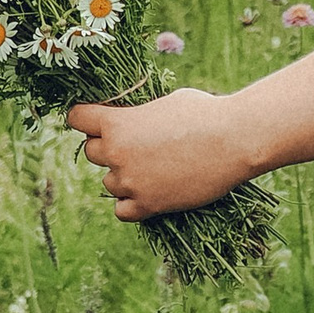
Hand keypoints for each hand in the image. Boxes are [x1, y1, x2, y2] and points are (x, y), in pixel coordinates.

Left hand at [70, 88, 250, 220]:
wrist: (235, 140)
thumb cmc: (206, 112)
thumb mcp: (166, 102)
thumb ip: (140, 115)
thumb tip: (132, 121)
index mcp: (117, 122)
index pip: (77, 118)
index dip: (88, 118)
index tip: (98, 120)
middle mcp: (117, 153)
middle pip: (92, 152)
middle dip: (109, 147)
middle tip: (137, 145)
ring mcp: (131, 182)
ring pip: (109, 183)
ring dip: (124, 176)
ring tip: (154, 168)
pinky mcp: (148, 205)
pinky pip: (122, 210)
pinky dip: (131, 202)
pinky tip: (150, 191)